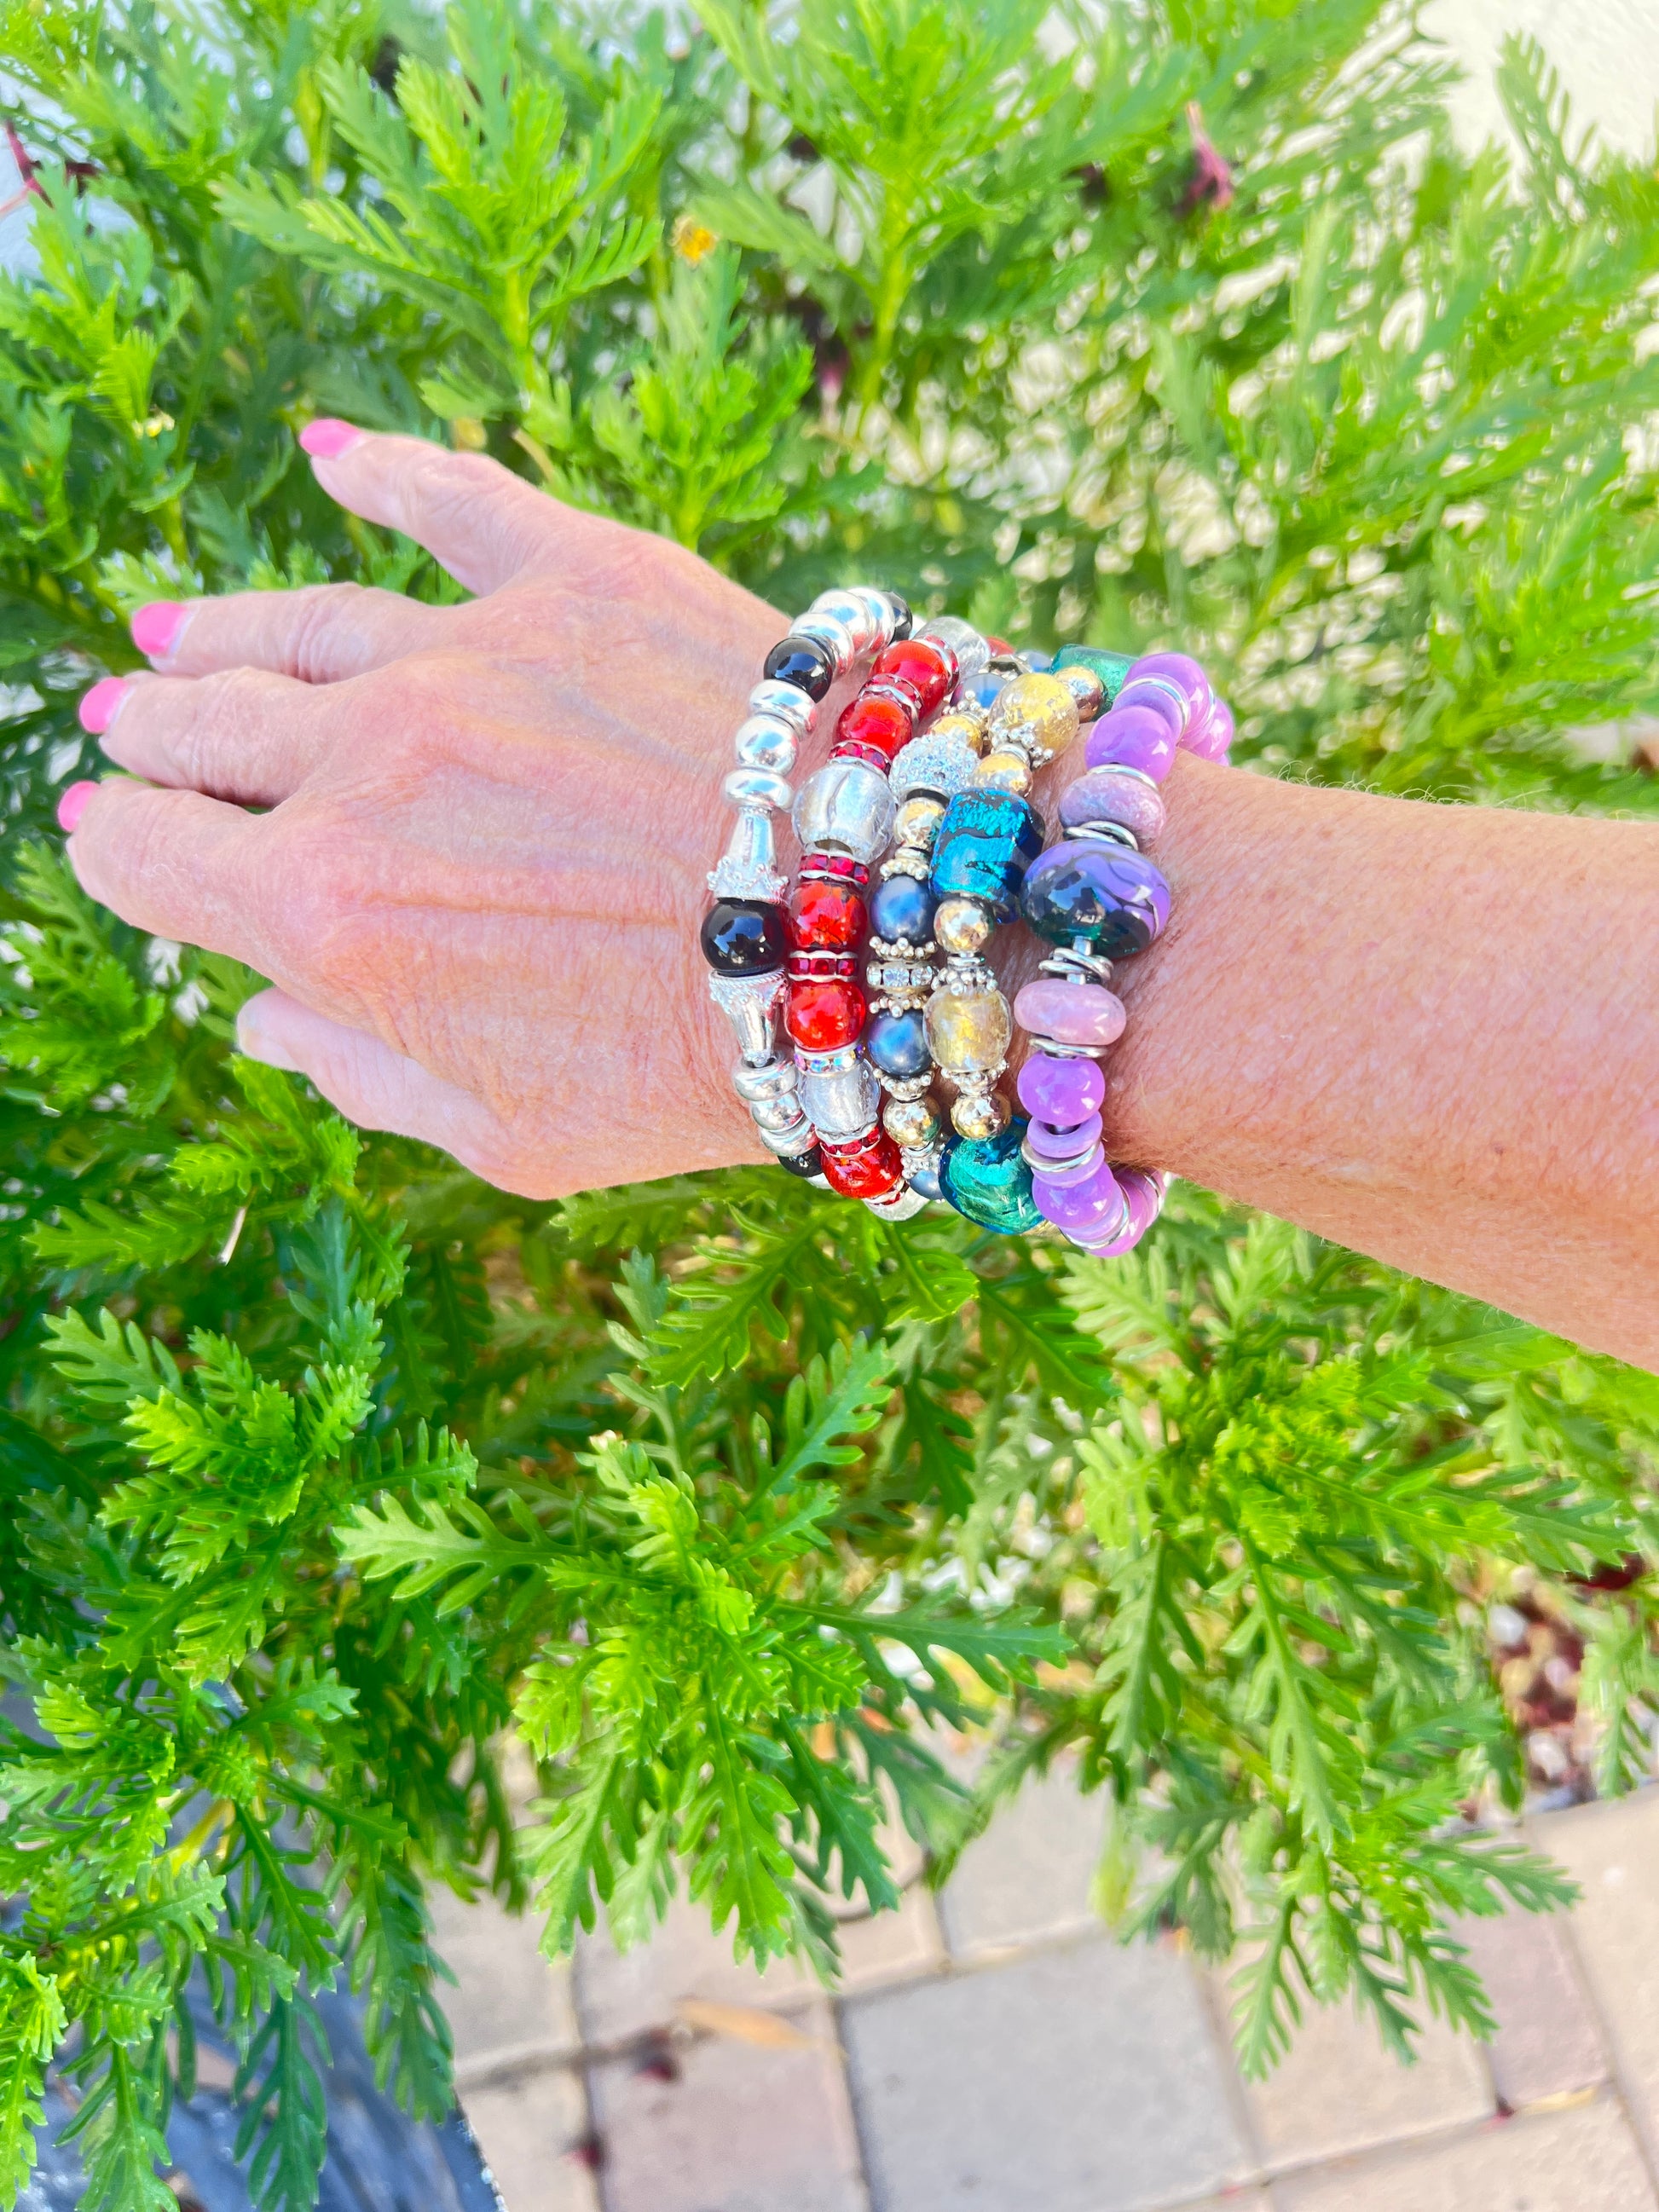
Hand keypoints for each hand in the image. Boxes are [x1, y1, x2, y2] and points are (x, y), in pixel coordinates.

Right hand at [64, 425, 784, 1196]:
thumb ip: (361, 1074)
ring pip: (297, 626)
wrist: (867, 935)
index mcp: (323, 915)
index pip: (152, 861)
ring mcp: (465, 654)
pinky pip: (453, 499)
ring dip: (217, 631)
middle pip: (205, 731)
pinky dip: (383, 467)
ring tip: (170, 633)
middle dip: (152, 738)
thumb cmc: (691, 1066)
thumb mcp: (507, 1136)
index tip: (128, 847)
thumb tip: (265, 1021)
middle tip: (130, 729)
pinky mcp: (576, 574)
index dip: (126, 856)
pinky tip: (329, 451)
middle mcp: (366, 768)